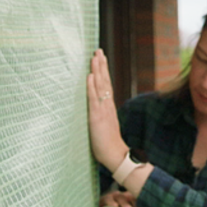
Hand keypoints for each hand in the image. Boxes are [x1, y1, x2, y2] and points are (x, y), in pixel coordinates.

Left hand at [87, 49, 127, 168]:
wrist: (115, 156)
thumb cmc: (108, 144)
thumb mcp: (105, 125)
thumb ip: (103, 115)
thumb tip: (98, 108)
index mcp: (109, 107)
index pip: (106, 84)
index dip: (103, 71)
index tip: (101, 57)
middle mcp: (107, 105)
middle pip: (104, 81)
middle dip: (101, 65)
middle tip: (98, 50)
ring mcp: (102, 110)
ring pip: (100, 86)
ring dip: (97, 70)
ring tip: (95, 57)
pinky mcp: (97, 117)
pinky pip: (94, 99)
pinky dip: (92, 87)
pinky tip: (90, 76)